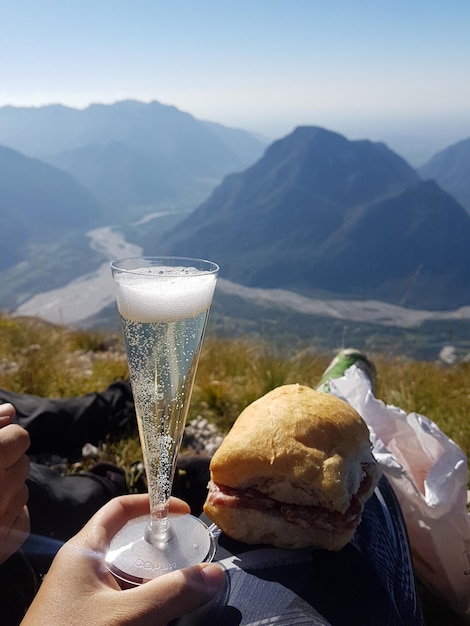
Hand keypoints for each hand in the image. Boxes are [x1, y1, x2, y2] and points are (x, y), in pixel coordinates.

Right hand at [0, 403, 30, 564]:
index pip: (20, 437)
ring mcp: (1, 518)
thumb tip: (10, 411)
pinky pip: (21, 518)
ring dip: (6, 490)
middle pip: (23, 463)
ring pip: (22, 490)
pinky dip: (8, 515)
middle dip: (5, 464)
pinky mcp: (4, 544)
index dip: (3, 439)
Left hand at [22, 494, 224, 625]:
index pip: (119, 508)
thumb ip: (171, 593)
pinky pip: (117, 598)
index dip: (151, 503)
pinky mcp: (82, 617)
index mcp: (83, 550)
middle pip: (123, 541)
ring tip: (179, 585)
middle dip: (157, 546)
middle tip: (186, 554)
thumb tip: (215, 573)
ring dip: (151, 577)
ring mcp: (78, 594)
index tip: (182, 512)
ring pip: (123, 574)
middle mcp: (79, 567)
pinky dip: (140, 599)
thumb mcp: (127, 616)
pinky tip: (157, 613)